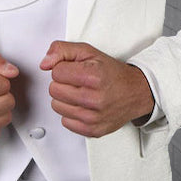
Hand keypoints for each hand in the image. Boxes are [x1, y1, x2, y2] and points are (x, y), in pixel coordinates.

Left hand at [39, 41, 153, 137]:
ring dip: (65, 99)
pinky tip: (83, 106)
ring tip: (80, 93)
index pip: (56, 72)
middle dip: (62, 84)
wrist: (136, 92)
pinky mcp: (93, 130)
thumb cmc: (112, 73)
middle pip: (54, 90)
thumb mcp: (88, 52)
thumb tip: (45, 64)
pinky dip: (71, 114)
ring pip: (56, 106)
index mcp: (92, 76)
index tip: (74, 70)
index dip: (63, 69)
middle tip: (77, 82)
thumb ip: (62, 50)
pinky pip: (65, 122)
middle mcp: (93, 98)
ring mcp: (93, 117)